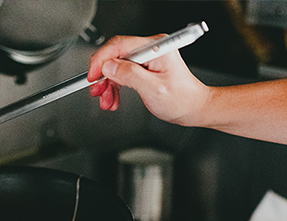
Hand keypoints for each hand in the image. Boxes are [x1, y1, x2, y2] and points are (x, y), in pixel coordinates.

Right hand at [88, 34, 209, 125]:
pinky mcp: (145, 67)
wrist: (194, 108)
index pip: (120, 45)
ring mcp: (148, 57)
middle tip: (97, 91)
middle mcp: (151, 48)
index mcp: (156, 47)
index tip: (92, 76)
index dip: (101, 60)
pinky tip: (114, 99)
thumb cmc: (182, 100)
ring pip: (117, 66)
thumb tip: (109, 66)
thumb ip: (130, 75)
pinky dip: (116, 87)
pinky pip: (124, 73)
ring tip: (107, 101)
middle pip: (116, 55)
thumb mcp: (153, 89)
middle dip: (103, 76)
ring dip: (109, 85)